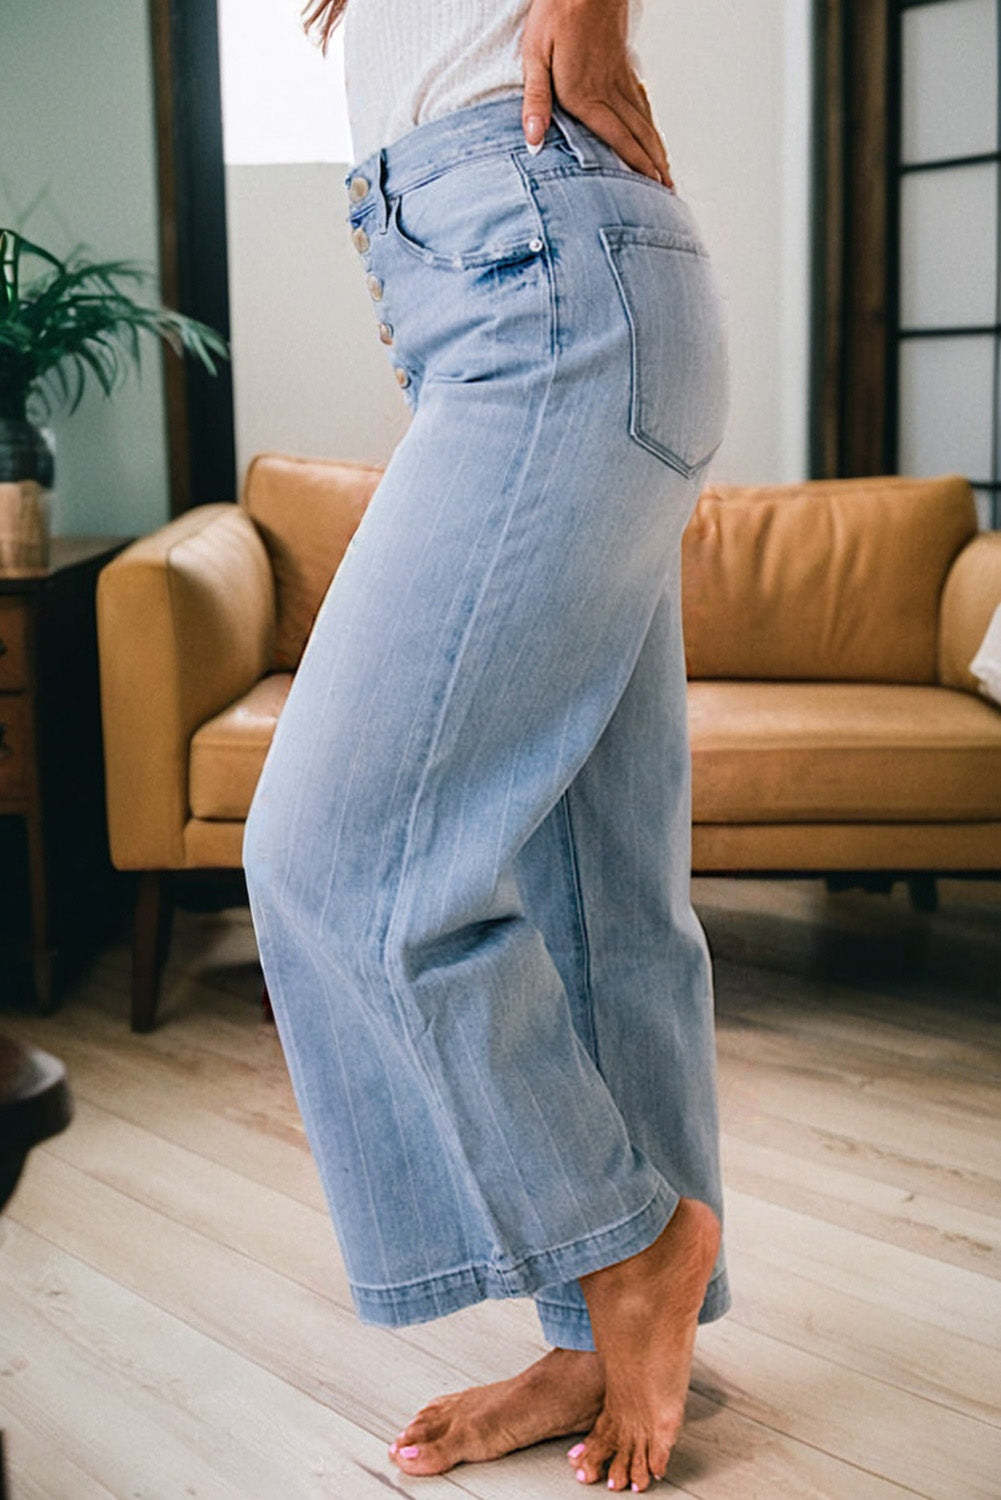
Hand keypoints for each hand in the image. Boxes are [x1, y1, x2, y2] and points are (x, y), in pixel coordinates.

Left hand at [521, 0, 673, 187]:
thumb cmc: (556, 12)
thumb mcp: (535, 56)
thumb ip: (535, 100)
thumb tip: (533, 140)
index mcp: (585, 95)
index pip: (616, 139)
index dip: (635, 166)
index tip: (651, 188)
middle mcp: (608, 90)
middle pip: (637, 135)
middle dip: (653, 166)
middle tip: (668, 192)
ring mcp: (619, 76)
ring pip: (643, 120)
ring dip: (656, 149)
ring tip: (667, 172)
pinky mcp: (622, 63)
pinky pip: (641, 100)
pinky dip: (650, 122)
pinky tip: (653, 132)